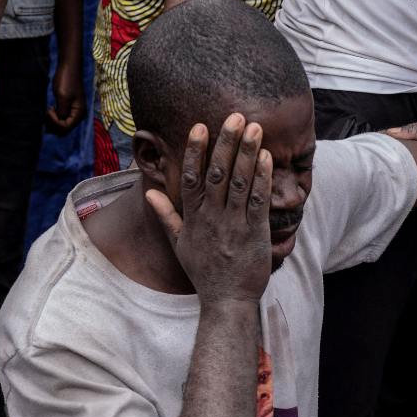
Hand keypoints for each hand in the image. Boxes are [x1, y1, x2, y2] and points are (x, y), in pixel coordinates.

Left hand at [46, 58, 84, 134]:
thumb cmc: (66, 80)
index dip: (55, 122)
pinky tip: (51, 109)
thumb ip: (62, 112)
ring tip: (48, 109)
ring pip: (62, 124)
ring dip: (53, 120)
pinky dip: (54, 117)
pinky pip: (62, 118)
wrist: (68, 67)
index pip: (66, 127)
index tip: (49, 110)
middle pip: (64, 128)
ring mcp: (73, 111)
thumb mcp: (63, 97)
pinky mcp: (69, 107)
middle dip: (53, 123)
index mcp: (79, 113)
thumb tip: (60, 122)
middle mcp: (78, 114)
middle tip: (47, 111)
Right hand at [145, 114, 273, 304]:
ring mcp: (233, 225)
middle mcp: (212, 218)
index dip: (195, 151)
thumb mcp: (179, 244)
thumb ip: (167, 216)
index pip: (190, 178)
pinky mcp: (255, 233)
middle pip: (217, 173)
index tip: (200, 126)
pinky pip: (258, 201)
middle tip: (235, 116)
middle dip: (226, 143)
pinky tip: (266, 157)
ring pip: (239, 182)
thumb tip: (150, 193)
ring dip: (247, 153)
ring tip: (254, 128)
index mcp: (193, 218)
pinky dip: (262, 178)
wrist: (226, 301)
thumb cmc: (204, 271)